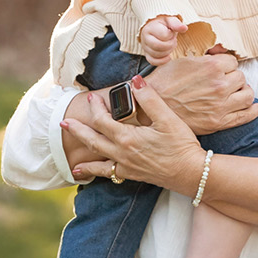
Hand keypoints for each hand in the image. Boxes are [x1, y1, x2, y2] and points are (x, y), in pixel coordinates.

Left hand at [64, 74, 208, 193]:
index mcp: (127, 138)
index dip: (95, 107)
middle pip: (92, 141)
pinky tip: (90, 176)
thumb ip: (150, 99)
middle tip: (65, 123)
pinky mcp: (134, 175)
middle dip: (77, 131)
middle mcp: (122, 154)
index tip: (93, 97)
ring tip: (72, 162)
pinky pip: (109, 175)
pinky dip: (96, 174)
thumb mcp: (168, 119)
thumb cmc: (182, 146)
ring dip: (83, 159)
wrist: (193, 174)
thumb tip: (135, 81)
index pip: (102, 120)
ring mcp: (126, 166)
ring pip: (97, 161)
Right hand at [140, 14, 186, 63]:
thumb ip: (176, 23)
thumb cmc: (164, 24)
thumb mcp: (170, 20)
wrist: (156, 27)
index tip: (171, 32)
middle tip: (173, 40)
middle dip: (170, 44)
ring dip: (168, 51)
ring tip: (170, 45)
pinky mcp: (147, 54)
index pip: (163, 35)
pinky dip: (162, 61)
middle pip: (158, 46)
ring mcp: (145, 47)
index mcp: (150, 27)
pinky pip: (153, 61)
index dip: (171, 35)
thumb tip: (184, 28)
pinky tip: (168, 56)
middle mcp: (145, 37)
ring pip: (156, 54)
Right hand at [149, 51, 257, 134]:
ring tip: (234, 93)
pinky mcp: (219, 122)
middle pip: (241, 77)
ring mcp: (221, 105)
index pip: (233, 61)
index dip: (225, 65)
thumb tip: (220, 52)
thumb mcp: (182, 61)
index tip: (219, 69)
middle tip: (223, 82)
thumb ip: (205, 57)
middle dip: (233, 78)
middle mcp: (220, 85)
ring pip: (248, 94)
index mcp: (211, 66)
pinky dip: (254, 111)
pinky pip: (245, 116)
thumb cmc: (164, 83)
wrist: (150, 109)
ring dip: (242, 92)